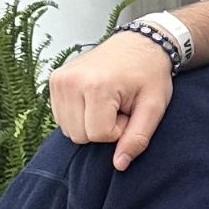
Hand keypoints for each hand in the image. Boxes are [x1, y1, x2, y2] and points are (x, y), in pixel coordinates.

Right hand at [49, 32, 173, 170]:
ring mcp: (59, 79)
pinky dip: (80, 116)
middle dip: (104, 129)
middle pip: (80, 135)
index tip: (130, 111)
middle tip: (120, 107)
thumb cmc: (150, 73)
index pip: (98, 135)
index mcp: (95, 86)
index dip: (119, 130)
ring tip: (110, 102)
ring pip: (69, 129)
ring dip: (91, 123)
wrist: (140, 43)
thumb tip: (119, 165)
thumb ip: (138, 137)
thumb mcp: (154, 107)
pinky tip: (97, 99)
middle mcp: (70, 81)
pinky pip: (62, 118)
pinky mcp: (54, 80)